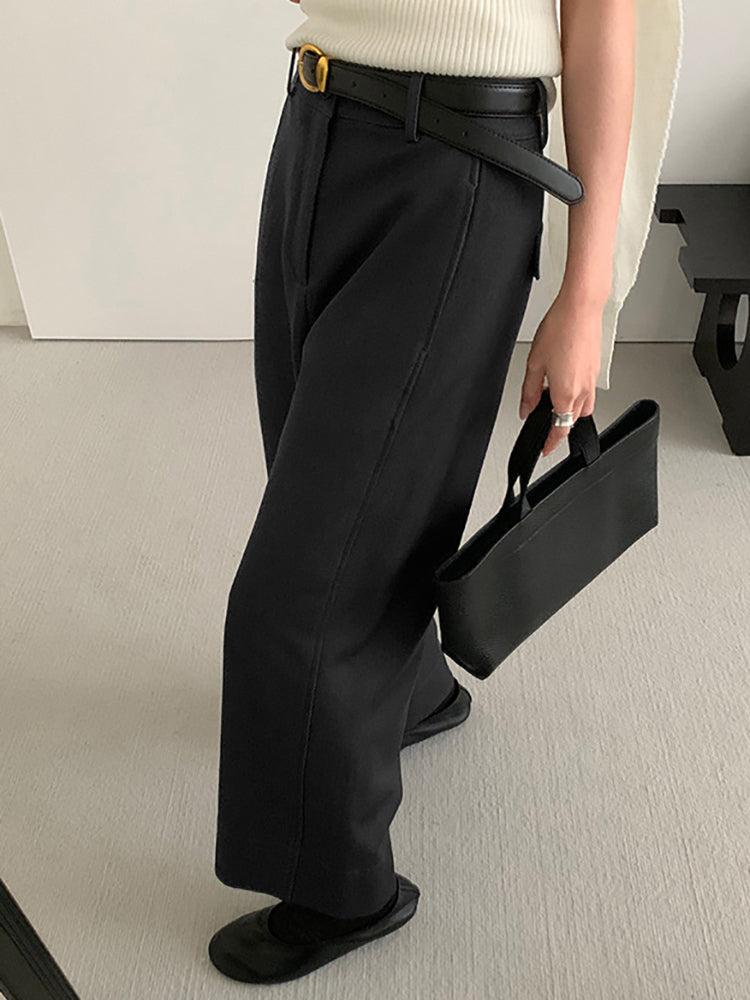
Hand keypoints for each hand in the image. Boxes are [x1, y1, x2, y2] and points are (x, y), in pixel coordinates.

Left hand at [518, 286, 601, 455]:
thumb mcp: (534, 363)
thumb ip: (529, 391)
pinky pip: (589, 392)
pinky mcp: (596, 369)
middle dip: (560, 428)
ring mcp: (593, 380)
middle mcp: (583, 389)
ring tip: (555, 406)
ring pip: (584, 408)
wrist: (581, 308)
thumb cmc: (560, 329)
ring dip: (571, 413)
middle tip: (546, 428)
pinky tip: (566, 384)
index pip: (559, 429)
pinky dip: (579, 397)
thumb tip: (525, 409)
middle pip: (573, 421)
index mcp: (566, 392)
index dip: (550, 443)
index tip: (544, 449)